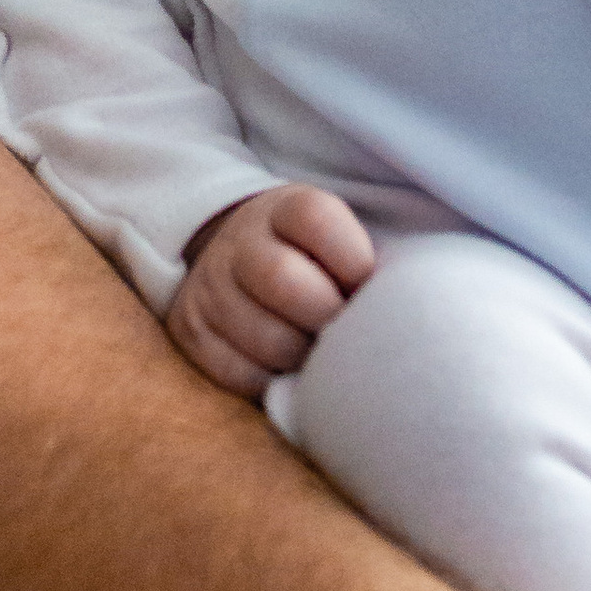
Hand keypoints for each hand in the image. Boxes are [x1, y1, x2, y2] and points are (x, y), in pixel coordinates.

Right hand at [166, 182, 376, 395]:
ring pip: (264, 337)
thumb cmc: (310, 260)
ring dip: (304, 357)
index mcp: (285, 208)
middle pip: (283, 278)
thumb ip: (364, 264)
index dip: (353, 259)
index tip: (366, 285)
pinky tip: (286, 368)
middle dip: (327, 316)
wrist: (235, 258)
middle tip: (343, 332)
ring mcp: (210, 285)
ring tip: (318, 353)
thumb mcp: (335, 237)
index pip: (317, 219)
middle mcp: (241, 241)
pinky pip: (238, 374)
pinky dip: (272, 382)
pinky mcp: (190, 330)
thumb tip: (401, 313)